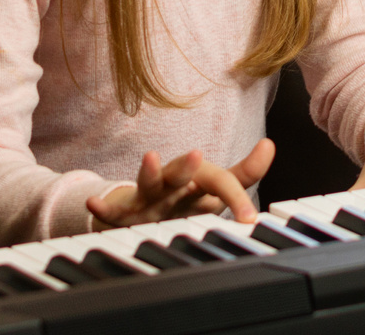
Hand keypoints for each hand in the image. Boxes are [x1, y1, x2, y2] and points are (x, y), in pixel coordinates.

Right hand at [87, 138, 273, 227]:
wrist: (139, 207)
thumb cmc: (183, 197)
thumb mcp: (214, 187)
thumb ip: (245, 171)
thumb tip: (270, 144)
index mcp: (198, 180)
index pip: (220, 181)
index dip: (236, 197)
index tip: (250, 219)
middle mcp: (174, 184)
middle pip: (183, 174)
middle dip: (188, 165)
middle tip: (196, 155)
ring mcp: (149, 196)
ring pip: (150, 184)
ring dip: (149, 172)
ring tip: (150, 158)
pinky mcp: (125, 211)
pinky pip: (112, 211)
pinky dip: (103, 207)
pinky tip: (94, 204)